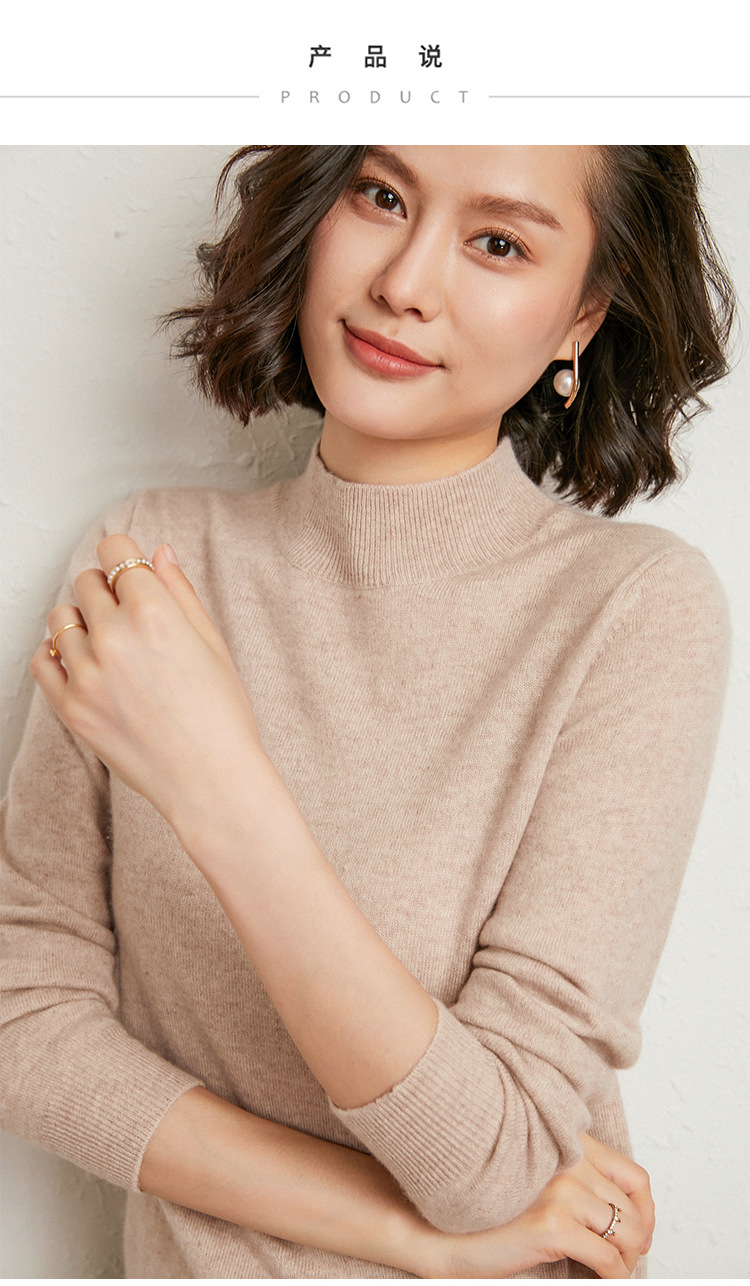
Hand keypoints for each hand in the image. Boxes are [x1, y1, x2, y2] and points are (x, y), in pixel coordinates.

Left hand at [31, 535, 265, 827]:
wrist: (210, 780)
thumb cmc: (222, 716)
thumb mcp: (212, 643)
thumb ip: (180, 591)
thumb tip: (158, 553)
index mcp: (154, 613)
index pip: (115, 551)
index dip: (126, 559)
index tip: (132, 574)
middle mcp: (114, 637)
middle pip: (86, 581)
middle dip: (107, 590)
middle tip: (130, 618)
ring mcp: (86, 673)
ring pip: (61, 618)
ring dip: (82, 621)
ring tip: (111, 646)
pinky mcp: (70, 707)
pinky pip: (42, 660)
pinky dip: (57, 655)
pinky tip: (85, 665)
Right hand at [437, 1134, 653, 1278]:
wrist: (444, 1229)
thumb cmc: (491, 1211)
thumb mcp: (541, 1183)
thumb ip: (578, 1182)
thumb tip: (629, 1218)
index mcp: (568, 1145)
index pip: (634, 1175)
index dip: (645, 1210)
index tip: (639, 1233)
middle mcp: (569, 1160)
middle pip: (634, 1209)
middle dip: (637, 1242)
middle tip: (625, 1261)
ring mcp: (562, 1191)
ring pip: (628, 1235)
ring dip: (626, 1262)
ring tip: (612, 1272)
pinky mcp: (553, 1224)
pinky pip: (609, 1260)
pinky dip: (614, 1277)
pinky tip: (600, 1279)